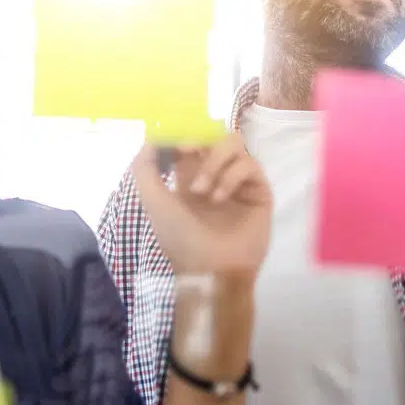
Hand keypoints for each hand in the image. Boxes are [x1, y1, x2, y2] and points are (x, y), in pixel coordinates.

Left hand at [131, 133, 272, 277]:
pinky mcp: (259, 190)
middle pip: (215, 137)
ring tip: (203, 191)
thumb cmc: (180, 239)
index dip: (183, 136)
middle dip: (200, 144)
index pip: (192, 142)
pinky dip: (231, 176)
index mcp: (191, 178)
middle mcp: (217, 175)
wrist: (210, 269)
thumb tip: (151, 139)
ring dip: (214, 161)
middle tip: (187, 155)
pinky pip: (250, 164)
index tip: (176, 145)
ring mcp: (240, 182)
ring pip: (234, 144)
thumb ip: (145, 169)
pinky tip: (219, 198)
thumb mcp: (153, 203)